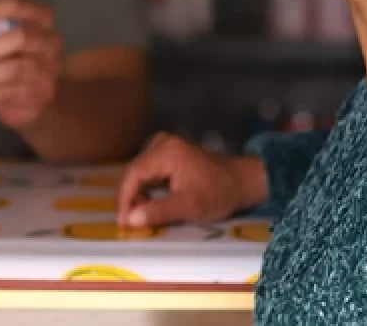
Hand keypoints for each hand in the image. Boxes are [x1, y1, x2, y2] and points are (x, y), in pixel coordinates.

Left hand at [0, 0, 62, 130]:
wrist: (42, 91)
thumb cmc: (17, 57)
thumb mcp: (6, 37)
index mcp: (40, 18)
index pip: (17, 5)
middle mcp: (51, 40)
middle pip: (21, 37)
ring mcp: (50, 67)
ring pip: (15, 69)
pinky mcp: (45, 92)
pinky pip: (14, 91)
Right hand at [118, 133, 266, 227]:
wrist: (243, 182)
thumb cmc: (218, 193)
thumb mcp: (188, 206)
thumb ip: (158, 212)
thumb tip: (129, 220)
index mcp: (166, 152)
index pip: (133, 174)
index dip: (125, 200)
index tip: (123, 222)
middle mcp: (162, 143)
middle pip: (135, 172)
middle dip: (131, 198)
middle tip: (130, 222)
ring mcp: (166, 146)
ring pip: (141, 173)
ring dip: (138, 195)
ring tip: (140, 216)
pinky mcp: (170, 154)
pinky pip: (150, 172)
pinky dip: (147, 189)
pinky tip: (150, 205)